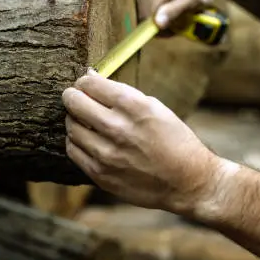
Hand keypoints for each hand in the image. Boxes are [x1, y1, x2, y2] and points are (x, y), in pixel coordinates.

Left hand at [61, 69, 222, 214]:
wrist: (188, 181)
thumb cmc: (174, 140)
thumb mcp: (156, 107)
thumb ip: (122, 93)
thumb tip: (92, 77)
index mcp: (134, 107)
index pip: (90, 84)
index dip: (85, 81)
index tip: (86, 83)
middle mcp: (117, 129)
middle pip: (74, 102)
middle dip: (72, 95)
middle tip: (75, 97)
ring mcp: (106, 154)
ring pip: (71, 126)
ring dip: (74, 119)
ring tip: (84, 120)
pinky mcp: (100, 174)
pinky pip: (73, 150)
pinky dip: (76, 141)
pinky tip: (87, 139)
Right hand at [137, 0, 232, 29]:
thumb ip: (176, 10)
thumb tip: (157, 23)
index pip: (150, 17)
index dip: (162, 28)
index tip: (175, 29)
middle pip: (145, 13)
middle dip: (161, 21)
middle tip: (179, 19)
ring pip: (144, 8)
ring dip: (158, 13)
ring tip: (176, 8)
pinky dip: (156, 4)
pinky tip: (169, 0)